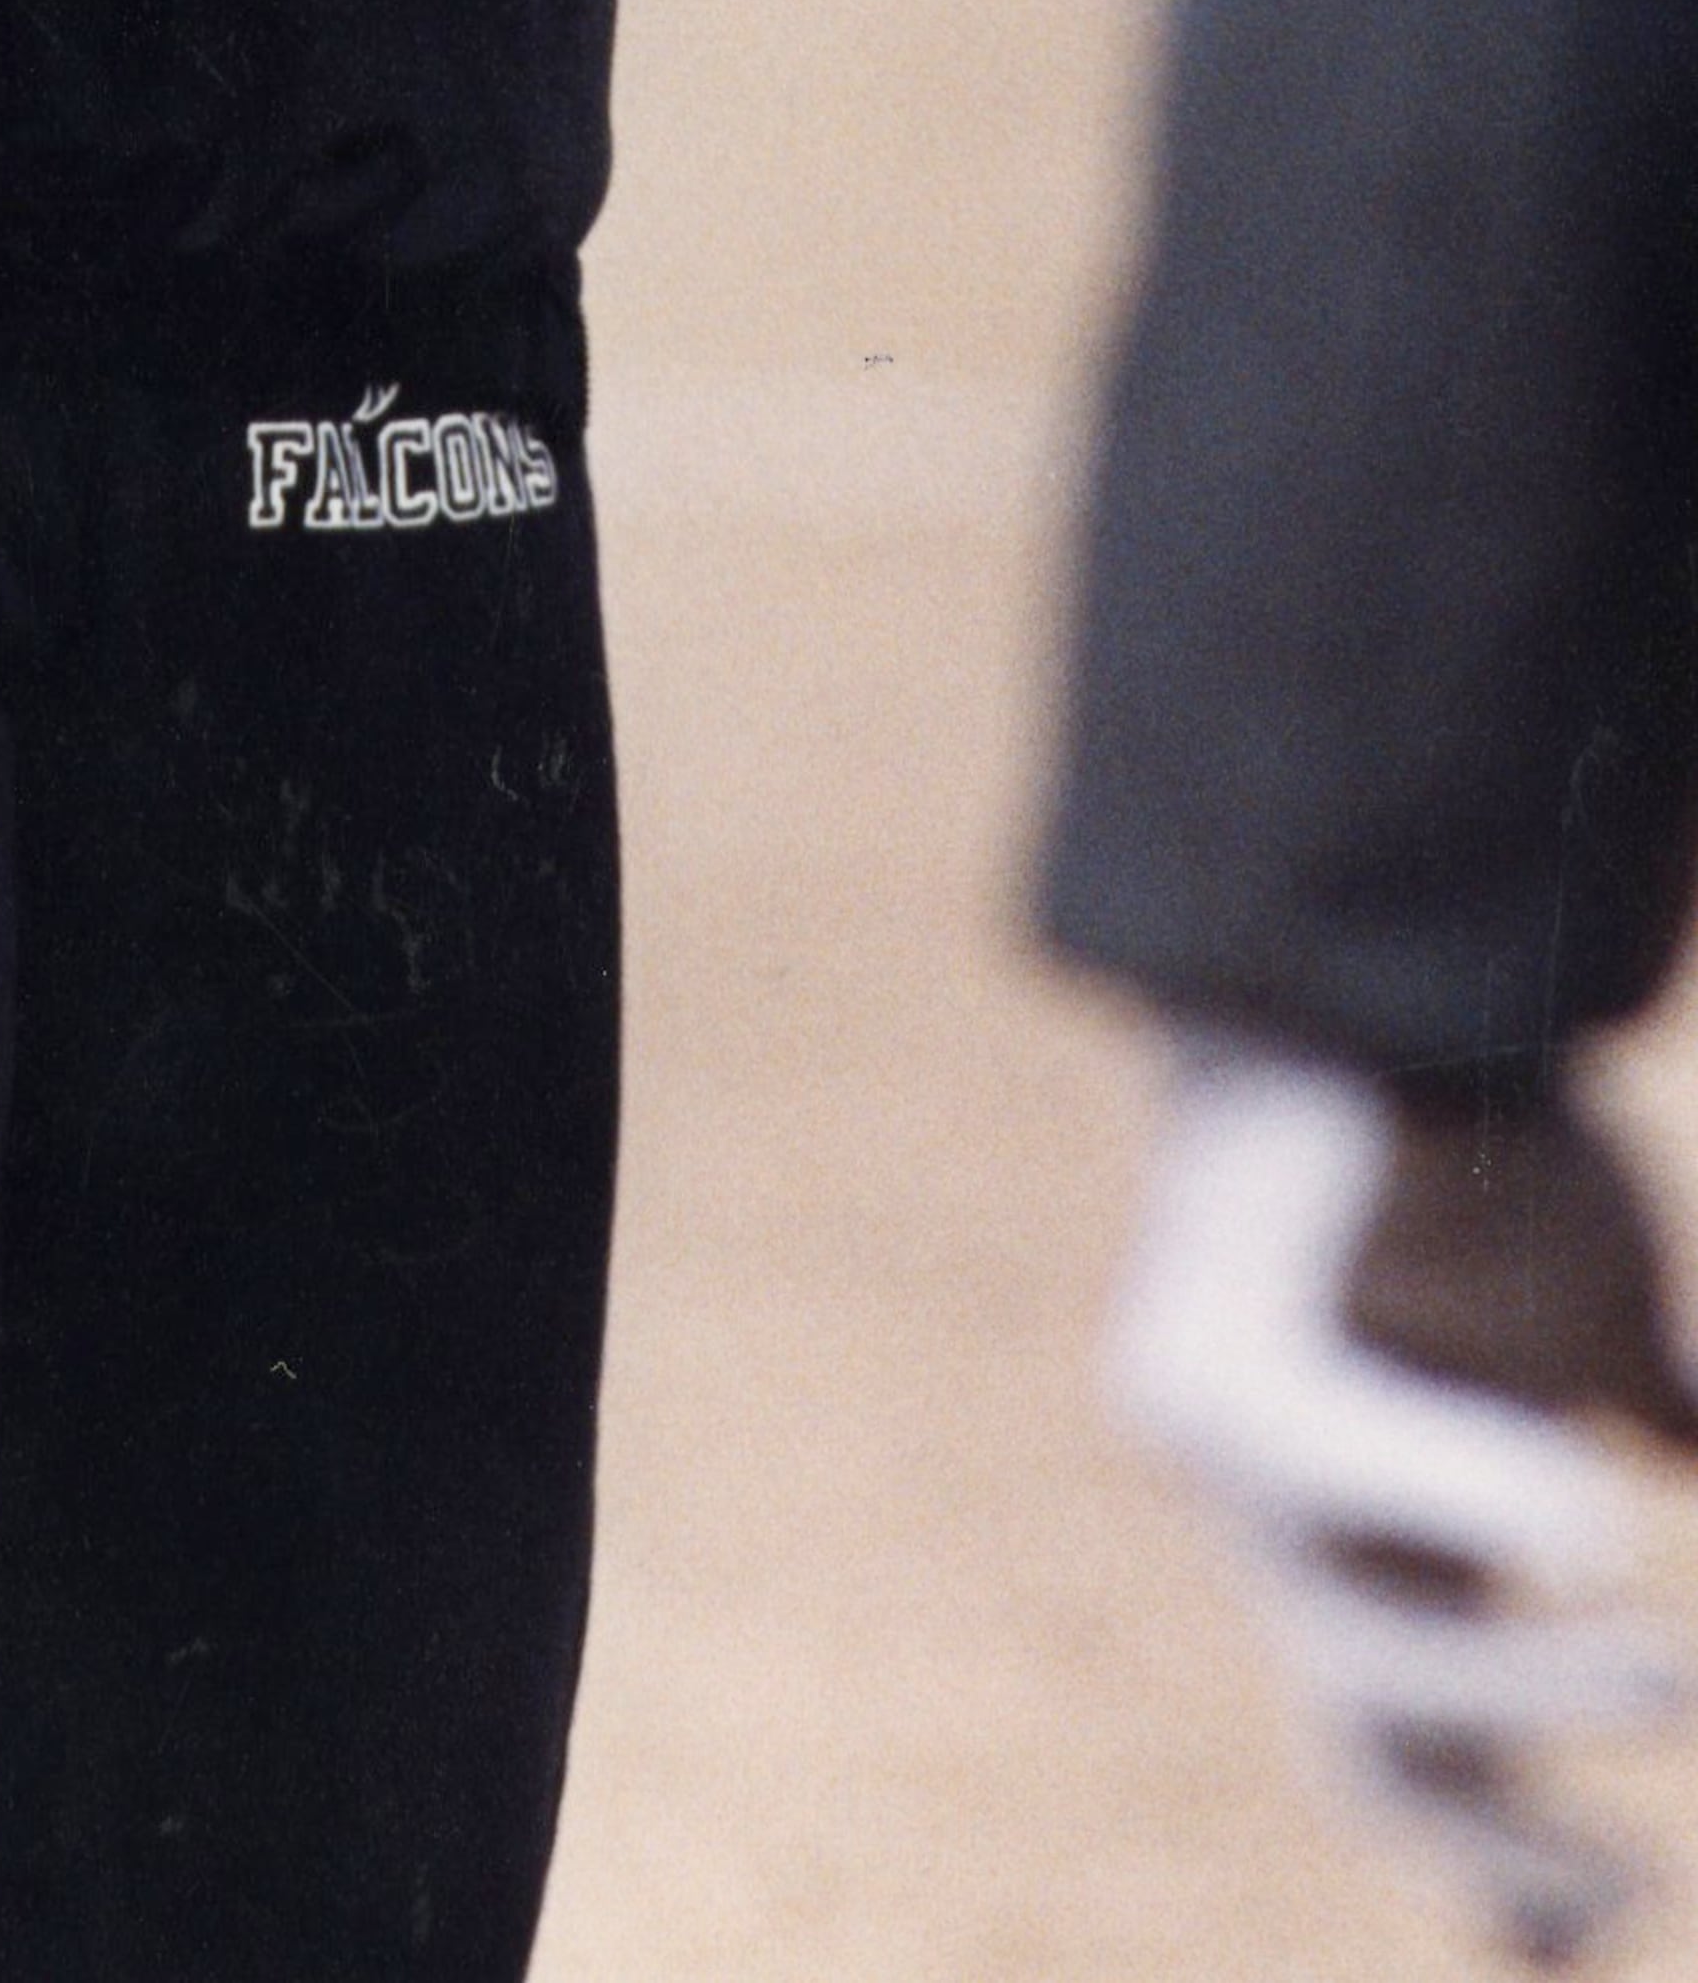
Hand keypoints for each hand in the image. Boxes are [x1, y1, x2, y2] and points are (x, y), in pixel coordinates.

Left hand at [1113, 1033, 1697, 1961]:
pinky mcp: (1207, 1360)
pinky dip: (1458, 1488)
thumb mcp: (1598, 1318)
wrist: (1374, 973)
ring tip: (1667, 1661)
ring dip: (1525, 1678)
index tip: (1575, 1950)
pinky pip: (1329, 1457)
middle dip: (1500, 1835)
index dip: (1501, 1866)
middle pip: (1374, 1748)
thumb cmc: (1473, 1145)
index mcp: (1383, 1533)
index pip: (1422, 1750)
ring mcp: (1229, 1454)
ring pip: (1365, 1645)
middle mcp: (1287, 1516)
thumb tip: (1678, 1444)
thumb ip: (1630, 1409)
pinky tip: (1581, 1512)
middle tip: (1634, 1880)